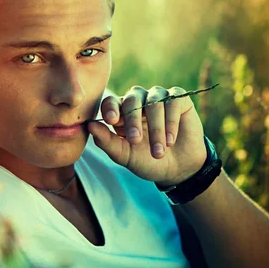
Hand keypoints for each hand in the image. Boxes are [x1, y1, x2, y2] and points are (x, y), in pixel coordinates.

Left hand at [87, 86, 206, 185]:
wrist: (178, 169)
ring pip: (154, 103)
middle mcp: (140, 100)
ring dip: (156, 129)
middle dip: (133, 120)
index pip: (111, 102)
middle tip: (135, 141)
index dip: (110, 108)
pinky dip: (171, 122)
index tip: (111, 121)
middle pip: (132, 99)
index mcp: (122, 111)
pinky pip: (173, 102)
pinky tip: (170, 140)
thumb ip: (107, 141)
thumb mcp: (125, 155)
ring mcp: (159, 97)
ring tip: (158, 151)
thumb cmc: (147, 161)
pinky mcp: (179, 100)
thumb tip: (89, 126)